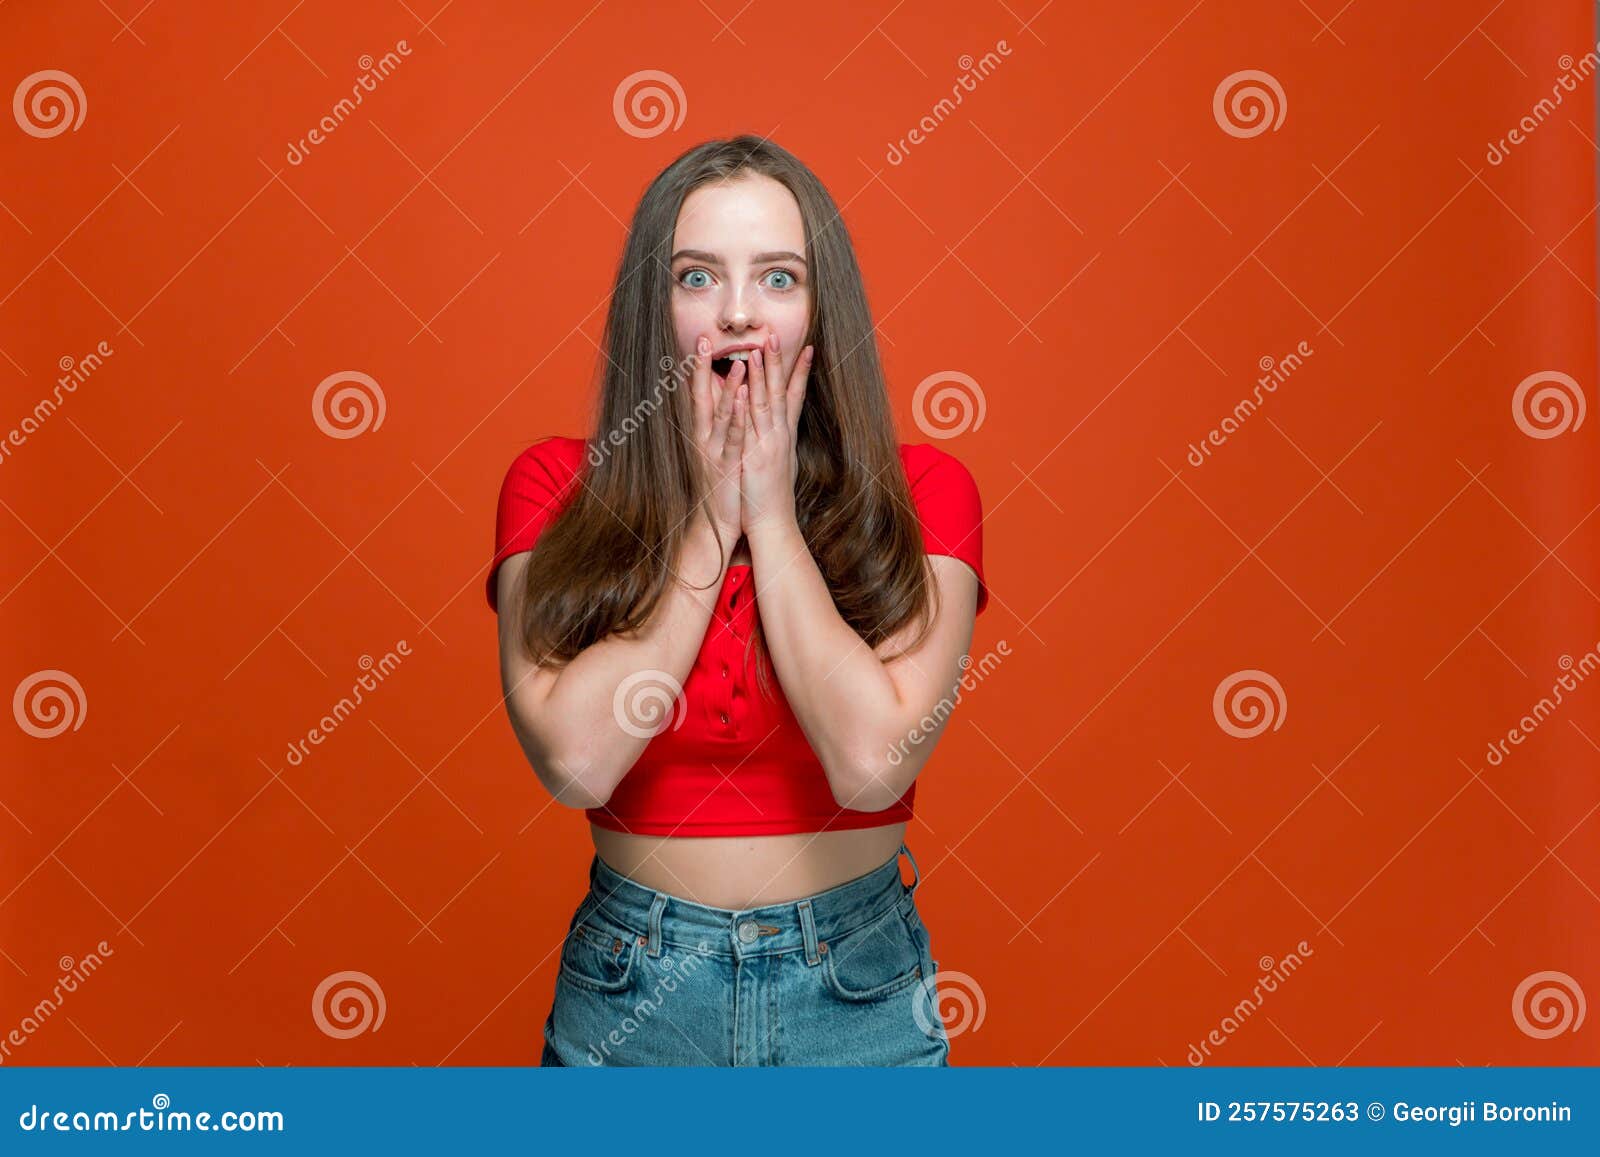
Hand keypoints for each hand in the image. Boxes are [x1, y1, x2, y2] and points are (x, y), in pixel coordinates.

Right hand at [689, 333, 746, 550]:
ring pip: (721, 414)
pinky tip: (742, 400)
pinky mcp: (727, 466)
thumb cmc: (721, 486)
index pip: (699, 394)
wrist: (717, 524)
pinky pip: (733, 438)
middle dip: (701, 369)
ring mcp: (715, 451)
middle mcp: (705, 438)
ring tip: (738, 363)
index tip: (702, 341)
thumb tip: (723, 403)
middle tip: (703, 340)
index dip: (699, 368)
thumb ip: (718, 427)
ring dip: (729, 388)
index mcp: (705, 433)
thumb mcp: (718, 452)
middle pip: (701, 397)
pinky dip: (736, 418)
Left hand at [738, 333, 812, 536]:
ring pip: (767, 404)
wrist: (774, 524)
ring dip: (764, 377)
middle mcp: (779, 436)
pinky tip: (745, 390)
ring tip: (760, 351)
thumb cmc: (773, 496)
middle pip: (782, 393)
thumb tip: (780, 428)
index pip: (795, 397)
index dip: (800, 372)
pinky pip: (750, 429)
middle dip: (779, 363)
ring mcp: (769, 446)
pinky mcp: (756, 458)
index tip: (806, 349)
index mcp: (784, 436)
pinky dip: (748, 408)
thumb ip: (777, 442)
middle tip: (776, 336)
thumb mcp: (778, 462)